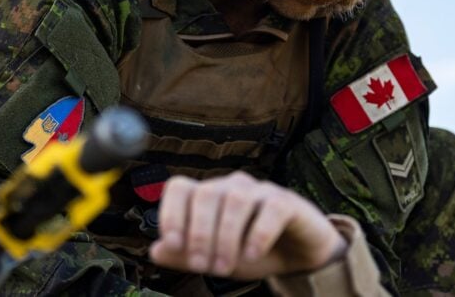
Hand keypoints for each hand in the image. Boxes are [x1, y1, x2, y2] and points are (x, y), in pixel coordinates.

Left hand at [149, 171, 346, 279]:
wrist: (297, 255)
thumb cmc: (250, 250)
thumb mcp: (213, 259)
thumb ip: (185, 256)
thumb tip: (156, 251)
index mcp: (207, 196)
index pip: (179, 188)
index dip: (171, 214)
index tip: (173, 245)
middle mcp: (230, 187)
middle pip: (205, 193)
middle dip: (199, 233)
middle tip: (203, 266)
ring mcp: (259, 191)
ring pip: (235, 200)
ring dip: (225, 237)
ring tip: (225, 267)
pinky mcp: (286, 202)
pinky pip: (271, 208)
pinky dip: (258, 233)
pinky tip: (251, 254)